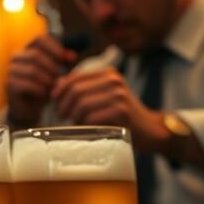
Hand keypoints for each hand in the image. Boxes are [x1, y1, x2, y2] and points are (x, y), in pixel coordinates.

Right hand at [6, 36, 76, 127]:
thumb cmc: (43, 87)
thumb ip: (62, 62)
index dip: (54, 47)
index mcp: (28, 49)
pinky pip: (27, 84)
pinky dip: (40, 90)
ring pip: (32, 70)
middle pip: (36, 55)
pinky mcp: (9, 84)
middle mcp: (16, 57)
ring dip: (47, 80)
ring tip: (53, 88)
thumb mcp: (55, 72)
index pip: (39, 39)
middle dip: (52, 68)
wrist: (29, 108)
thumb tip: (72, 56)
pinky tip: (44, 94)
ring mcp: (10, 70)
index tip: (65, 59)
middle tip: (59, 79)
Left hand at [51, 67, 169, 151]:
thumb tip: (55, 86)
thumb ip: (82, 90)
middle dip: (63, 105)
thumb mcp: (102, 96)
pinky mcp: (121, 111)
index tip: (54, 103)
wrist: (149, 129)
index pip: (74, 77)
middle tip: (61, 116)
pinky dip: (85, 125)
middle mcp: (114, 80)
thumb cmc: (120, 115)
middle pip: (75, 90)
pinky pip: (91, 118)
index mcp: (107, 73)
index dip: (59, 90)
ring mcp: (119, 95)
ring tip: (75, 123)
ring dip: (74, 117)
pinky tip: (88, 128)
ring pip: (82, 104)